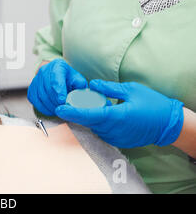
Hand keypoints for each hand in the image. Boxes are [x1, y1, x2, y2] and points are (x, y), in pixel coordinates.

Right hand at [27, 58, 87, 115]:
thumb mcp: (77, 79)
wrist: (56, 76)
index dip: (58, 90)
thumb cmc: (68, 79)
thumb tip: (78, 93)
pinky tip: (50, 110)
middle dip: (55, 101)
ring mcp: (36, 79)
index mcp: (57, 65)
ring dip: (49, 106)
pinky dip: (42, 108)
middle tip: (62, 109)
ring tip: (58, 110)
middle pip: (47, 88)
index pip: (55, 78)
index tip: (62, 101)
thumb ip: (79, 85)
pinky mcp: (31, 88)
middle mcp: (44, 70)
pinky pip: (34, 100)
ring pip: (40, 95)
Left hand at [55, 80, 183, 147]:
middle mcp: (113, 130)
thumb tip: (91, 84)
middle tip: (70, 100)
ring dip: (89, 117)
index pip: (88, 115)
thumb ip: (108, 88)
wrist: (167, 124)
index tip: (58, 108)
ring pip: (94, 127)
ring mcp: (115, 138)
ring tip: (92, 105)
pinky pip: (101, 131)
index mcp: (116, 116)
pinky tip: (103, 113)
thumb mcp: (130, 90)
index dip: (72, 112)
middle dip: (78, 111)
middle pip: (88, 121)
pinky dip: (98, 122)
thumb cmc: (152, 104)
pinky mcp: (117, 141)